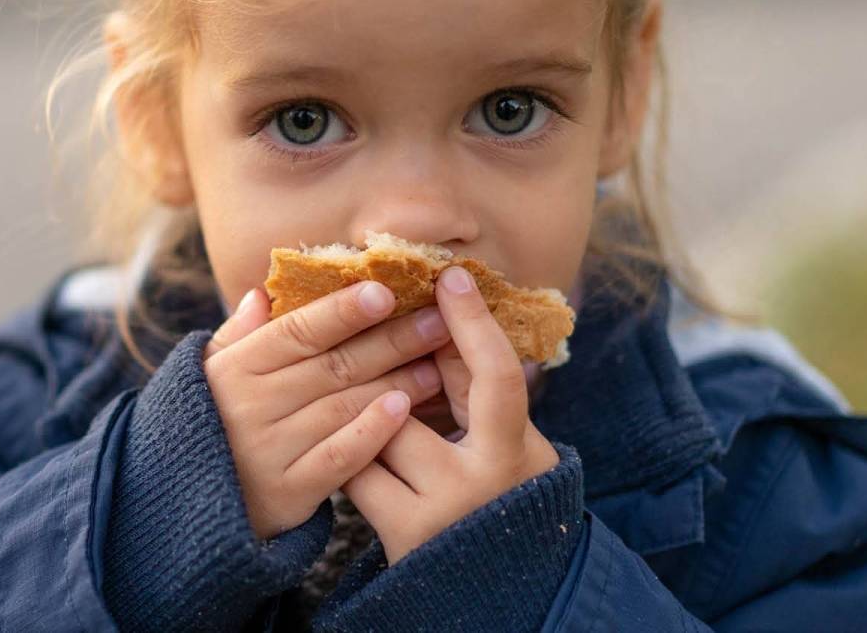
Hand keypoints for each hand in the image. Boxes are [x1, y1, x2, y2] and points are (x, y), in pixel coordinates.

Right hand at [203, 281, 451, 539]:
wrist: (185, 507)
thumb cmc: (208, 425)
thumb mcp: (209, 375)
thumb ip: (237, 336)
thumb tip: (262, 294)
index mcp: (234, 368)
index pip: (296, 331)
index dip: (342, 311)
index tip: (385, 291)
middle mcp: (250, 406)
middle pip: (332, 365)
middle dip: (391, 340)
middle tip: (438, 320)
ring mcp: (269, 450)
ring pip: (343, 407)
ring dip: (396, 382)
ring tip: (436, 363)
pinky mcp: (287, 492)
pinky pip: (338, 458)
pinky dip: (372, 432)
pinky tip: (404, 409)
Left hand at [341, 266, 561, 563]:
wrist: (485, 589)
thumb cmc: (492, 500)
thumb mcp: (501, 445)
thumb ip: (472, 391)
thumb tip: (436, 319)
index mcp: (521, 451)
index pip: (499, 376)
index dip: (474, 324)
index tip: (449, 277)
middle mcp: (486, 479)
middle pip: (416, 403)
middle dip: (392, 385)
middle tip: (373, 370)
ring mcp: (443, 509)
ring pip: (379, 434)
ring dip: (365, 424)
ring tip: (367, 429)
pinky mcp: (404, 533)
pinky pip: (357, 472)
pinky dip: (351, 459)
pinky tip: (345, 459)